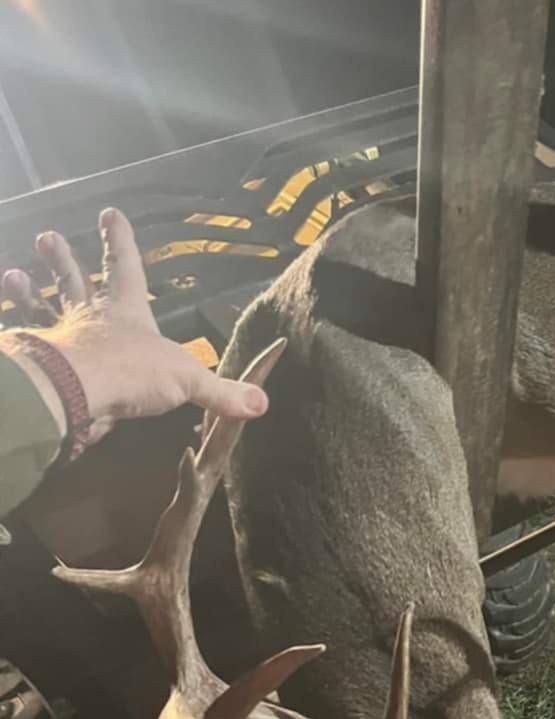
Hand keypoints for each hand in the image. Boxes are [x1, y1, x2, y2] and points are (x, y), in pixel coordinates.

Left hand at [1, 208, 266, 448]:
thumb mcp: (186, 380)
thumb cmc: (131, 371)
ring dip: (31, 292)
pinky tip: (9, 328)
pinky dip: (19, 335)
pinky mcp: (45, 363)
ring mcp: (63, 338)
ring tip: (15, 274)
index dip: (120, 242)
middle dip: (64, 260)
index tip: (110, 212)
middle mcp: (91, 318)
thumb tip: (261, 402)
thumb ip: (220, 392)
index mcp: (126, 312)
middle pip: (76, 281)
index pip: (125, 268)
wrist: (78, 390)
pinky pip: (29, 343)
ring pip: (45, 308)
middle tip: (48, 237)